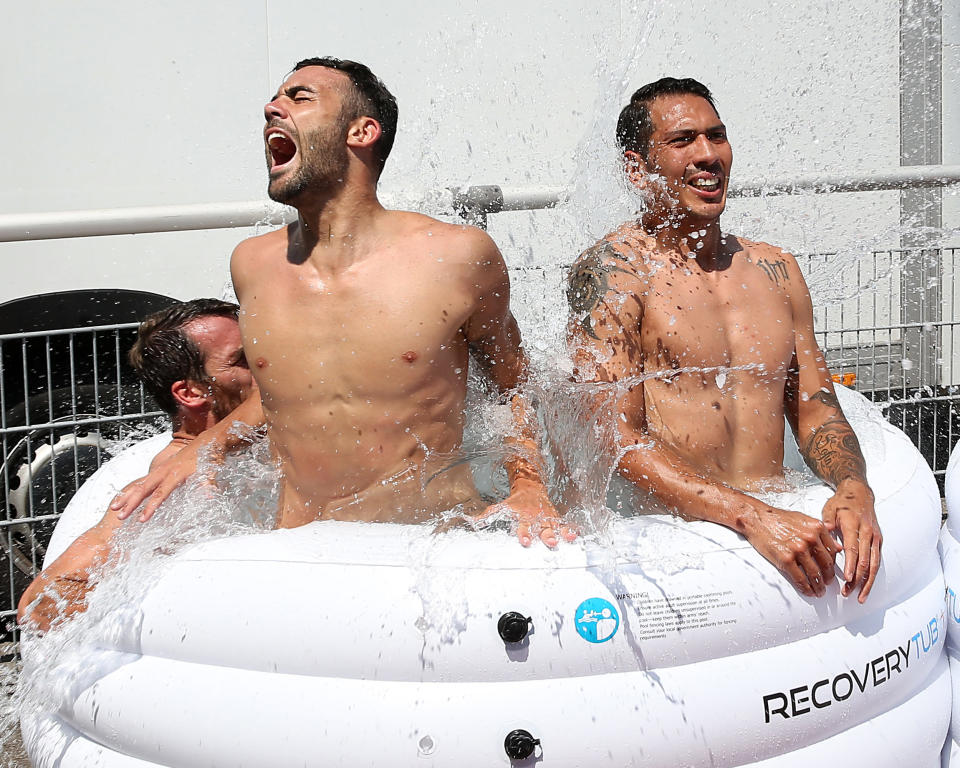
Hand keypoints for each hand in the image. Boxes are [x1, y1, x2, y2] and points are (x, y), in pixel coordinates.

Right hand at [110, 439, 205, 521]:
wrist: (205, 442)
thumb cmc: (207, 458)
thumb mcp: (210, 472)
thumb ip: (207, 484)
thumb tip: (210, 496)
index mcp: (176, 474)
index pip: (161, 494)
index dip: (151, 507)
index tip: (142, 519)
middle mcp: (164, 471)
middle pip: (144, 489)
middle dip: (131, 504)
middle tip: (120, 516)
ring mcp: (159, 470)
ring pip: (138, 484)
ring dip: (126, 497)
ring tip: (114, 508)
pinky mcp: (158, 470)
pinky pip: (141, 481)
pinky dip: (130, 490)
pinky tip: (122, 498)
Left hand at [481, 479, 575, 547]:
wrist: (531, 487)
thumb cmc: (516, 502)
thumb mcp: (502, 507)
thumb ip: (488, 515)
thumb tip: (472, 522)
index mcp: (523, 516)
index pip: (523, 526)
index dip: (524, 533)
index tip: (525, 541)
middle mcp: (537, 517)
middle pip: (542, 528)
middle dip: (546, 535)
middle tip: (550, 542)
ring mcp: (547, 517)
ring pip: (555, 526)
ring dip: (561, 533)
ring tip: (567, 539)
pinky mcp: (556, 518)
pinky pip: (564, 524)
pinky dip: (570, 529)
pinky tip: (576, 535)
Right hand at [741, 504, 839, 597]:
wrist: (757, 518)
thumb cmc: (777, 518)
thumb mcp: (803, 519)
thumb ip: (822, 531)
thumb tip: (837, 546)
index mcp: (816, 528)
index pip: (832, 551)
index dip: (833, 564)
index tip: (831, 570)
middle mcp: (810, 538)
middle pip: (826, 564)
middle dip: (828, 577)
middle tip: (827, 583)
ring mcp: (798, 549)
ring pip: (815, 574)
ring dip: (819, 586)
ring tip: (819, 591)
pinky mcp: (786, 559)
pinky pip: (800, 578)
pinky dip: (806, 588)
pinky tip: (808, 591)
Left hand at [821, 479, 880, 602]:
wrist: (860, 493)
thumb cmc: (841, 502)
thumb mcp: (829, 508)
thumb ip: (826, 521)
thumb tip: (824, 530)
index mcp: (853, 525)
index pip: (853, 548)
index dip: (850, 565)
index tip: (846, 578)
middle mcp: (867, 533)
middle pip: (865, 560)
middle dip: (857, 579)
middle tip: (847, 592)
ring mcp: (875, 538)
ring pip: (874, 564)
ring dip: (867, 582)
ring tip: (859, 596)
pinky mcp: (878, 542)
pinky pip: (876, 561)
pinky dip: (872, 575)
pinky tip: (866, 586)